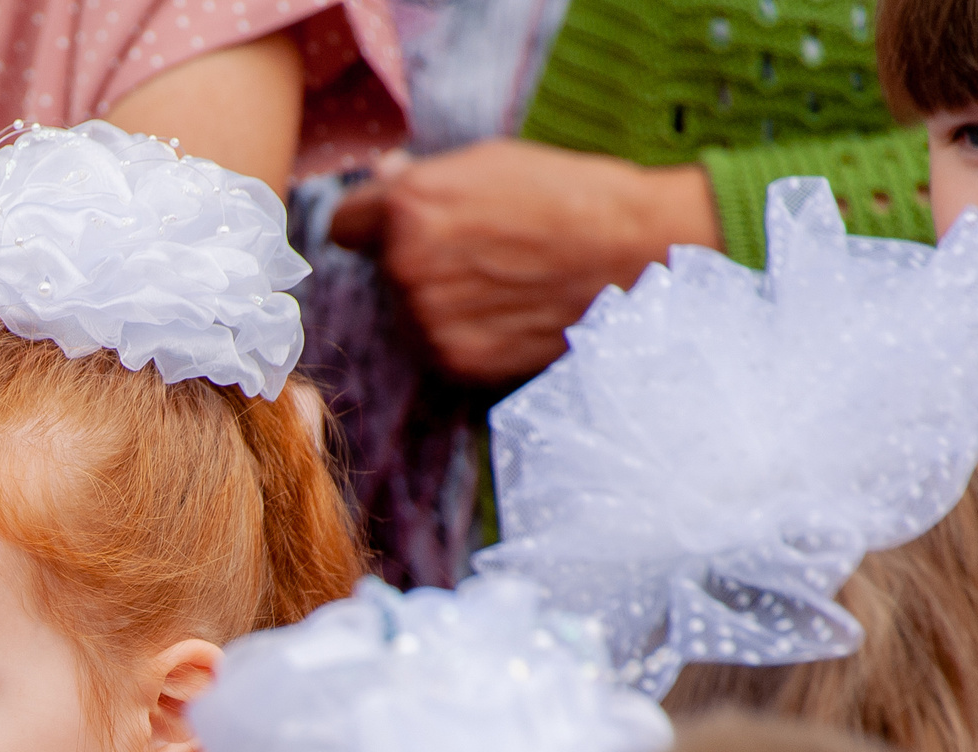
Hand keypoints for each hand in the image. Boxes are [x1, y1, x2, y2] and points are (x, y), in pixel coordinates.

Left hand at [328, 139, 723, 382]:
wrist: (632, 254)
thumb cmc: (566, 196)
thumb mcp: (488, 163)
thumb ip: (422, 180)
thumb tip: (381, 179)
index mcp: (408, 209)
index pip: (345, 225)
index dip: (374, 222)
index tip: (397, 225)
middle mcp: (405, 268)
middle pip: (380, 270)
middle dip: (413, 260)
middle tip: (476, 250)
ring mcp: (428, 321)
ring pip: (406, 313)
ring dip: (436, 301)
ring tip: (499, 281)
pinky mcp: (454, 362)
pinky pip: (436, 346)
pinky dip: (461, 333)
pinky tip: (505, 312)